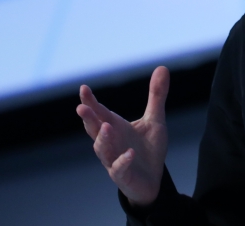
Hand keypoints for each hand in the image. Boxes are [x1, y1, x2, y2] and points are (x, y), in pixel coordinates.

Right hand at [76, 66, 169, 205]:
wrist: (153, 178)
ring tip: (106, 126)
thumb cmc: (148, 148)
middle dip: (88, 119)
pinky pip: (119, 168)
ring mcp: (113, 159)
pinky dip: (123, 160)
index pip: (100, 112)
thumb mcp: (155, 119)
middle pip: (94, 130)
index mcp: (115, 127)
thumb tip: (162, 67)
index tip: (84, 88)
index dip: (91, 102)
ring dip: (103, 139)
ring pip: (102, 149)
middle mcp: (110, 142)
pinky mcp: (123, 175)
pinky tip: (130, 153)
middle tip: (82, 107)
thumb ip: (156, 95)